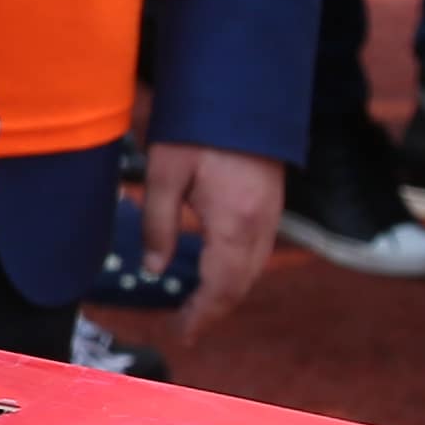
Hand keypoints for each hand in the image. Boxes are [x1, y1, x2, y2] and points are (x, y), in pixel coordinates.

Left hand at [127, 139, 282, 333]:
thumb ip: (157, 224)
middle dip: (214, 310)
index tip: (182, 334)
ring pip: (253, 270)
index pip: (220, 287)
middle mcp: (261, 224)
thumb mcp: (164, 173)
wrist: (240, 90)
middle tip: (185, 326)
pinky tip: (216, 271)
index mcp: (234, 222)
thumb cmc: (196, 128)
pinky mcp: (272, 202)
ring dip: (228, 293)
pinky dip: (238, 271)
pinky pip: (258, 250)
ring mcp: (272, 213)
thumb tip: (152, 269)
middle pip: (240, 285)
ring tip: (197, 306)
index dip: (202, 315)